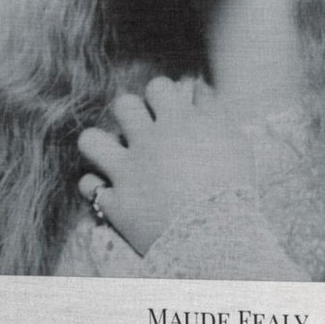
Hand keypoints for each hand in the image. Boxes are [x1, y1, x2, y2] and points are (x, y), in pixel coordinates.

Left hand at [77, 76, 254, 255]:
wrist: (219, 236)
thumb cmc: (235, 188)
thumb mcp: (234, 142)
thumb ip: (214, 110)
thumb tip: (197, 88)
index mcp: (178, 122)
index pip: (158, 87)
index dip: (163, 97)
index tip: (170, 113)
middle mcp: (147, 141)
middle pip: (123, 105)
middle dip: (132, 114)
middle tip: (144, 133)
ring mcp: (127, 172)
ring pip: (91, 140)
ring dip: (100, 144)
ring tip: (112, 155)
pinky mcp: (116, 204)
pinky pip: (89, 186)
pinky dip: (97, 187)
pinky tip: (110, 190)